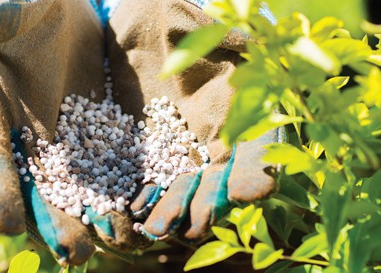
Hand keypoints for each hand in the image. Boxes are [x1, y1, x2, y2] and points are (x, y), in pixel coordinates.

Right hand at [0, 0, 147, 264]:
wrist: (69, 16)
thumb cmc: (33, 10)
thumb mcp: (16, 10)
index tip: (4, 220)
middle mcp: (26, 140)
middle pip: (36, 189)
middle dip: (53, 222)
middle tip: (73, 251)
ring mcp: (63, 147)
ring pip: (75, 192)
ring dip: (93, 220)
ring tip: (117, 242)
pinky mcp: (98, 142)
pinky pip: (108, 174)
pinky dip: (123, 196)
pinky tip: (144, 217)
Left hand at [104, 0, 279, 240]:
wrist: (134, 29)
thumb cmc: (173, 21)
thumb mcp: (198, 28)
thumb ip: (222, 45)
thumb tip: (250, 54)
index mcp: (239, 105)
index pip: (259, 145)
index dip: (257, 170)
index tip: (250, 192)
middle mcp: (214, 134)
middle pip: (218, 177)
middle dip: (208, 203)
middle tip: (194, 225)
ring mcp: (180, 146)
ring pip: (184, 186)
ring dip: (174, 209)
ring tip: (159, 228)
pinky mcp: (148, 151)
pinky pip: (148, 179)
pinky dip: (143, 196)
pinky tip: (134, 209)